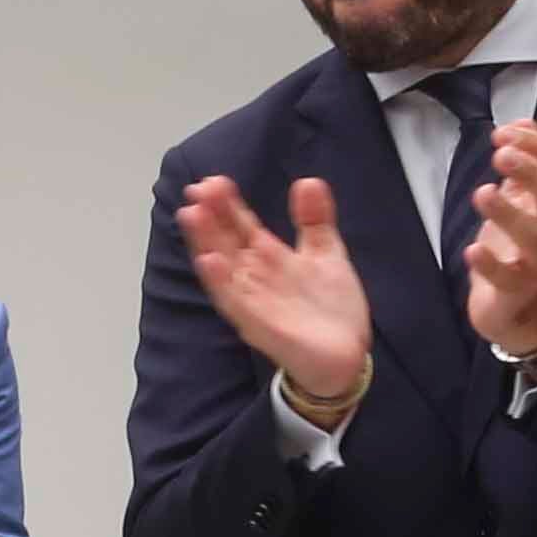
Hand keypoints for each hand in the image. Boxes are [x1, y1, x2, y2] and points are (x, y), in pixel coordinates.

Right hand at [176, 172, 373, 413]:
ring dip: (204, 242)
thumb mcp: (326, 253)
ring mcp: (252, 301)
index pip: (241, 226)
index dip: (227, 204)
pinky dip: (220, 282)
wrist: (346, 355)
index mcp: (268, 258)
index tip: (214, 180)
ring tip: (191, 216)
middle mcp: (253, 277)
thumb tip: (307, 180)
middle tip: (196, 189)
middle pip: (225, 242)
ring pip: (222, 267)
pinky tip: (209, 262)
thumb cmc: (331, 308)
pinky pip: (234, 302)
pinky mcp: (258, 325)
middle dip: (210, 216)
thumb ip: (314, 219)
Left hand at [460, 118, 536, 358]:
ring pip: (534, 235)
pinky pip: (508, 277)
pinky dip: (491, 264)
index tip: (502, 132)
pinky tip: (472, 250)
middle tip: (500, 154)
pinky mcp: (516, 289)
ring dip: (508, 212)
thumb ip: (524, 163)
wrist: (518, 308)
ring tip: (482, 192)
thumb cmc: (517, 247)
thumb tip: (522, 122)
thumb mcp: (521, 200)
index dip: (536, 146)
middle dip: (531, 171)